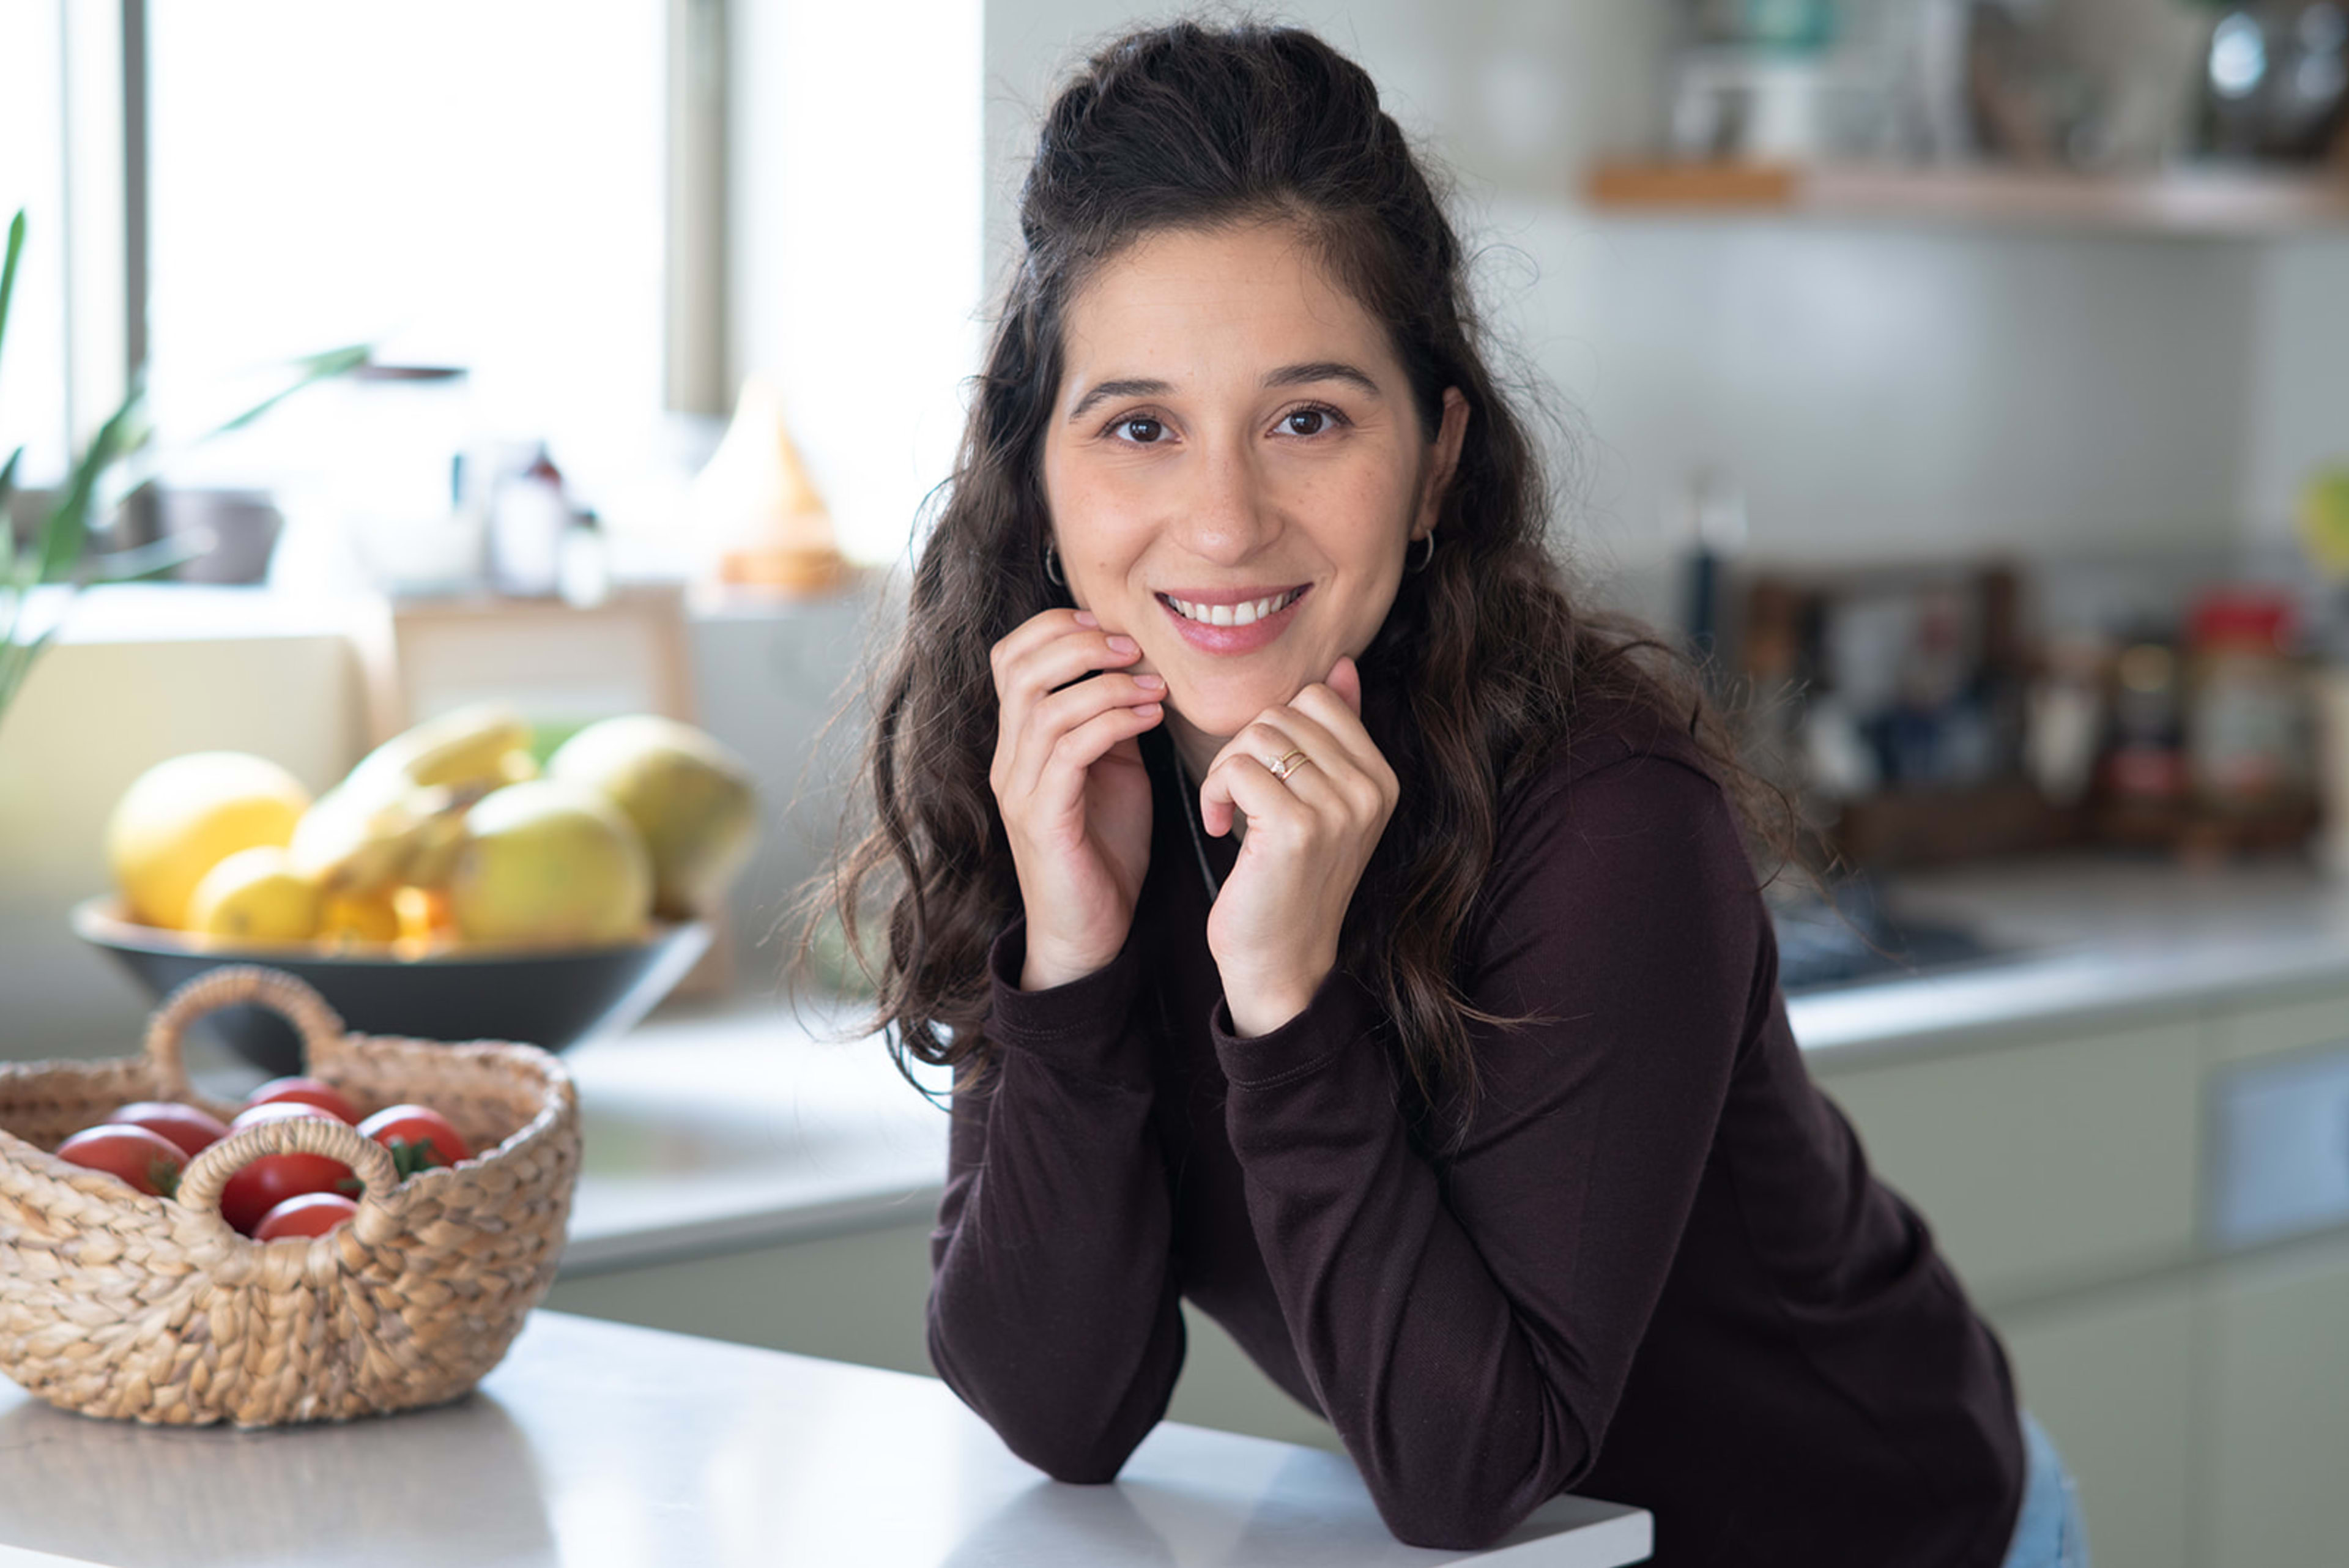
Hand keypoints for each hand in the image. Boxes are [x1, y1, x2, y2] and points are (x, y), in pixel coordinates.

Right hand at [988, 608, 1165, 989]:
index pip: (1011, 657)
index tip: (1114, 629)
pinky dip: (1112, 724)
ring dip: (1107, 685)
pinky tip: (1149, 720)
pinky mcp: (1042, 819)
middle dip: (1080, 645)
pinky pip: (1069, 751)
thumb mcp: (1114, 773)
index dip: (1056, 628)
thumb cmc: (1104, 854)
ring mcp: (1020, 789)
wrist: (1089, 934)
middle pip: (1020, 669)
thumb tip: (1139, 674)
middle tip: (1134, 649)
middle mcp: (1008, 760)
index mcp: (1020, 742)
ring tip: (1154, 688)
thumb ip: (1113, 723)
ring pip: (1046, 706)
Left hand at [1196, 656, 1397, 1035]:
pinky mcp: (1296, 829)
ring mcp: (1338, 809)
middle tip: (1238, 797)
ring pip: (1257, 735)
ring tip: (1230, 813)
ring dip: (1225, 770)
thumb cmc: (1290, 881)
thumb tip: (1342, 664)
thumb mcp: (1323, 804)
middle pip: (1283, 711)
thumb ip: (1336, 735)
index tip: (1265, 776)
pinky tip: (1221, 829)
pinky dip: (1214, 793)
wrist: (1284, 964)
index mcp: (1382, 778)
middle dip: (1245, 747)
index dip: (1274, 728)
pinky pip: (1236, 768)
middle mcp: (1370, 790)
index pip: (1319, 697)